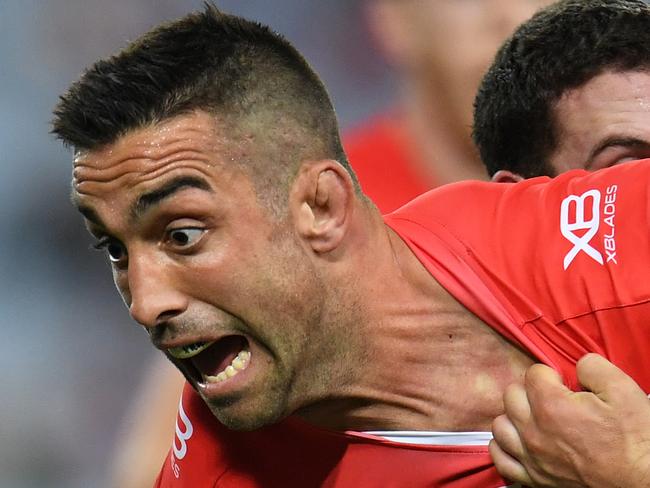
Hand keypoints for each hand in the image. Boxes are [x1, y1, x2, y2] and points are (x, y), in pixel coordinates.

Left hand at [490, 353, 649, 486]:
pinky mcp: (534, 479)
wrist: (643, 483)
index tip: (564, 383)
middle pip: (511, 396)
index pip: (533, 374)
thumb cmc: (635, 440)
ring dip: (514, 417)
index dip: (550, 374)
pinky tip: (518, 441)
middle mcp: (534, 432)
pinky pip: (501, 459)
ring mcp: (532, 457)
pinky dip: (504, 448)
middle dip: (529, 391)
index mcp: (551, 406)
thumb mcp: (622, 390)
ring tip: (534, 418)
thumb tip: (577, 365)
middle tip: (550, 398)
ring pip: (501, 426)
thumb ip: (593, 366)